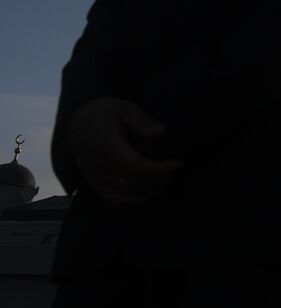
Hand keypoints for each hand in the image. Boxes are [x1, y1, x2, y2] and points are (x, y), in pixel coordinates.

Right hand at [66, 97, 184, 205]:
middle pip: (134, 182)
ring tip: (166, 179)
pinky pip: (113, 198)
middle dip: (158, 178)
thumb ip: (141, 120)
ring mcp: (95, 177)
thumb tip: (161, 132)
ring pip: (125, 194)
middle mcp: (100, 166)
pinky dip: (133, 199)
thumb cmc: (103, 113)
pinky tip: (149, 192)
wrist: (75, 122)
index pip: (136, 166)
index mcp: (107, 146)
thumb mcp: (123, 107)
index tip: (177, 163)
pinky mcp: (94, 183)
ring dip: (149, 190)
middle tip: (174, 169)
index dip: (159, 169)